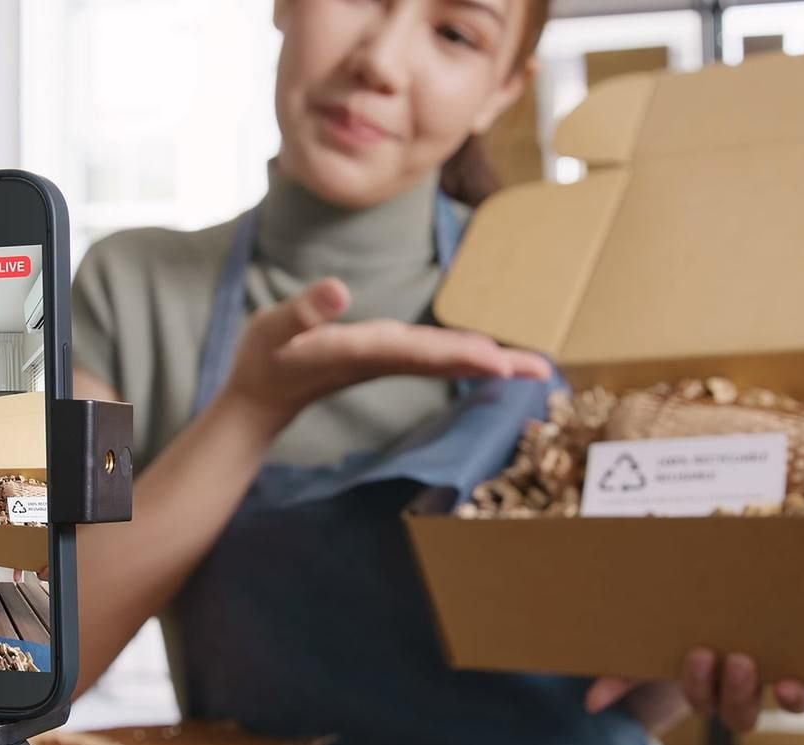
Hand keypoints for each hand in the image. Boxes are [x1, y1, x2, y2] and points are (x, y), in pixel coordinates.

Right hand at [219, 278, 552, 435]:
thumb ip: (305, 312)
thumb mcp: (275, 328)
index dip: (457, 354)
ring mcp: (388, 360)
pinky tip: (497, 357)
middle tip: (541, 370)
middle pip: (445, 359)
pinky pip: (438, 357)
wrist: (262, 397)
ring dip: (492, 362)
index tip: (497, 361)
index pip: (416, 352)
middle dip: (493, 362)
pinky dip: (471, 356)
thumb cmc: (267, 358)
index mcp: (359, 351)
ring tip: (536, 367)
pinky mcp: (387, 357)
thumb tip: (338, 289)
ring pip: (447, 360)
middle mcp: (382, 358)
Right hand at [585, 648, 803, 733]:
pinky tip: (793, 681)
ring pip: (766, 706)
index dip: (702, 688)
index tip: (699, 654)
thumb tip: (591, 703)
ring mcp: (766, 681)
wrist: (712, 601)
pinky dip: (795, 694)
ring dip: (754, 691)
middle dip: (728, 690)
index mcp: (703, 688)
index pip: (704, 701)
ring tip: (747, 661)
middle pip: (735, 714)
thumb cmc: (674, 629)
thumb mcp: (648, 648)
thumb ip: (622, 674)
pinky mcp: (790, 668)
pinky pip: (798, 697)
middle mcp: (736, 691)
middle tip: (720, 655)